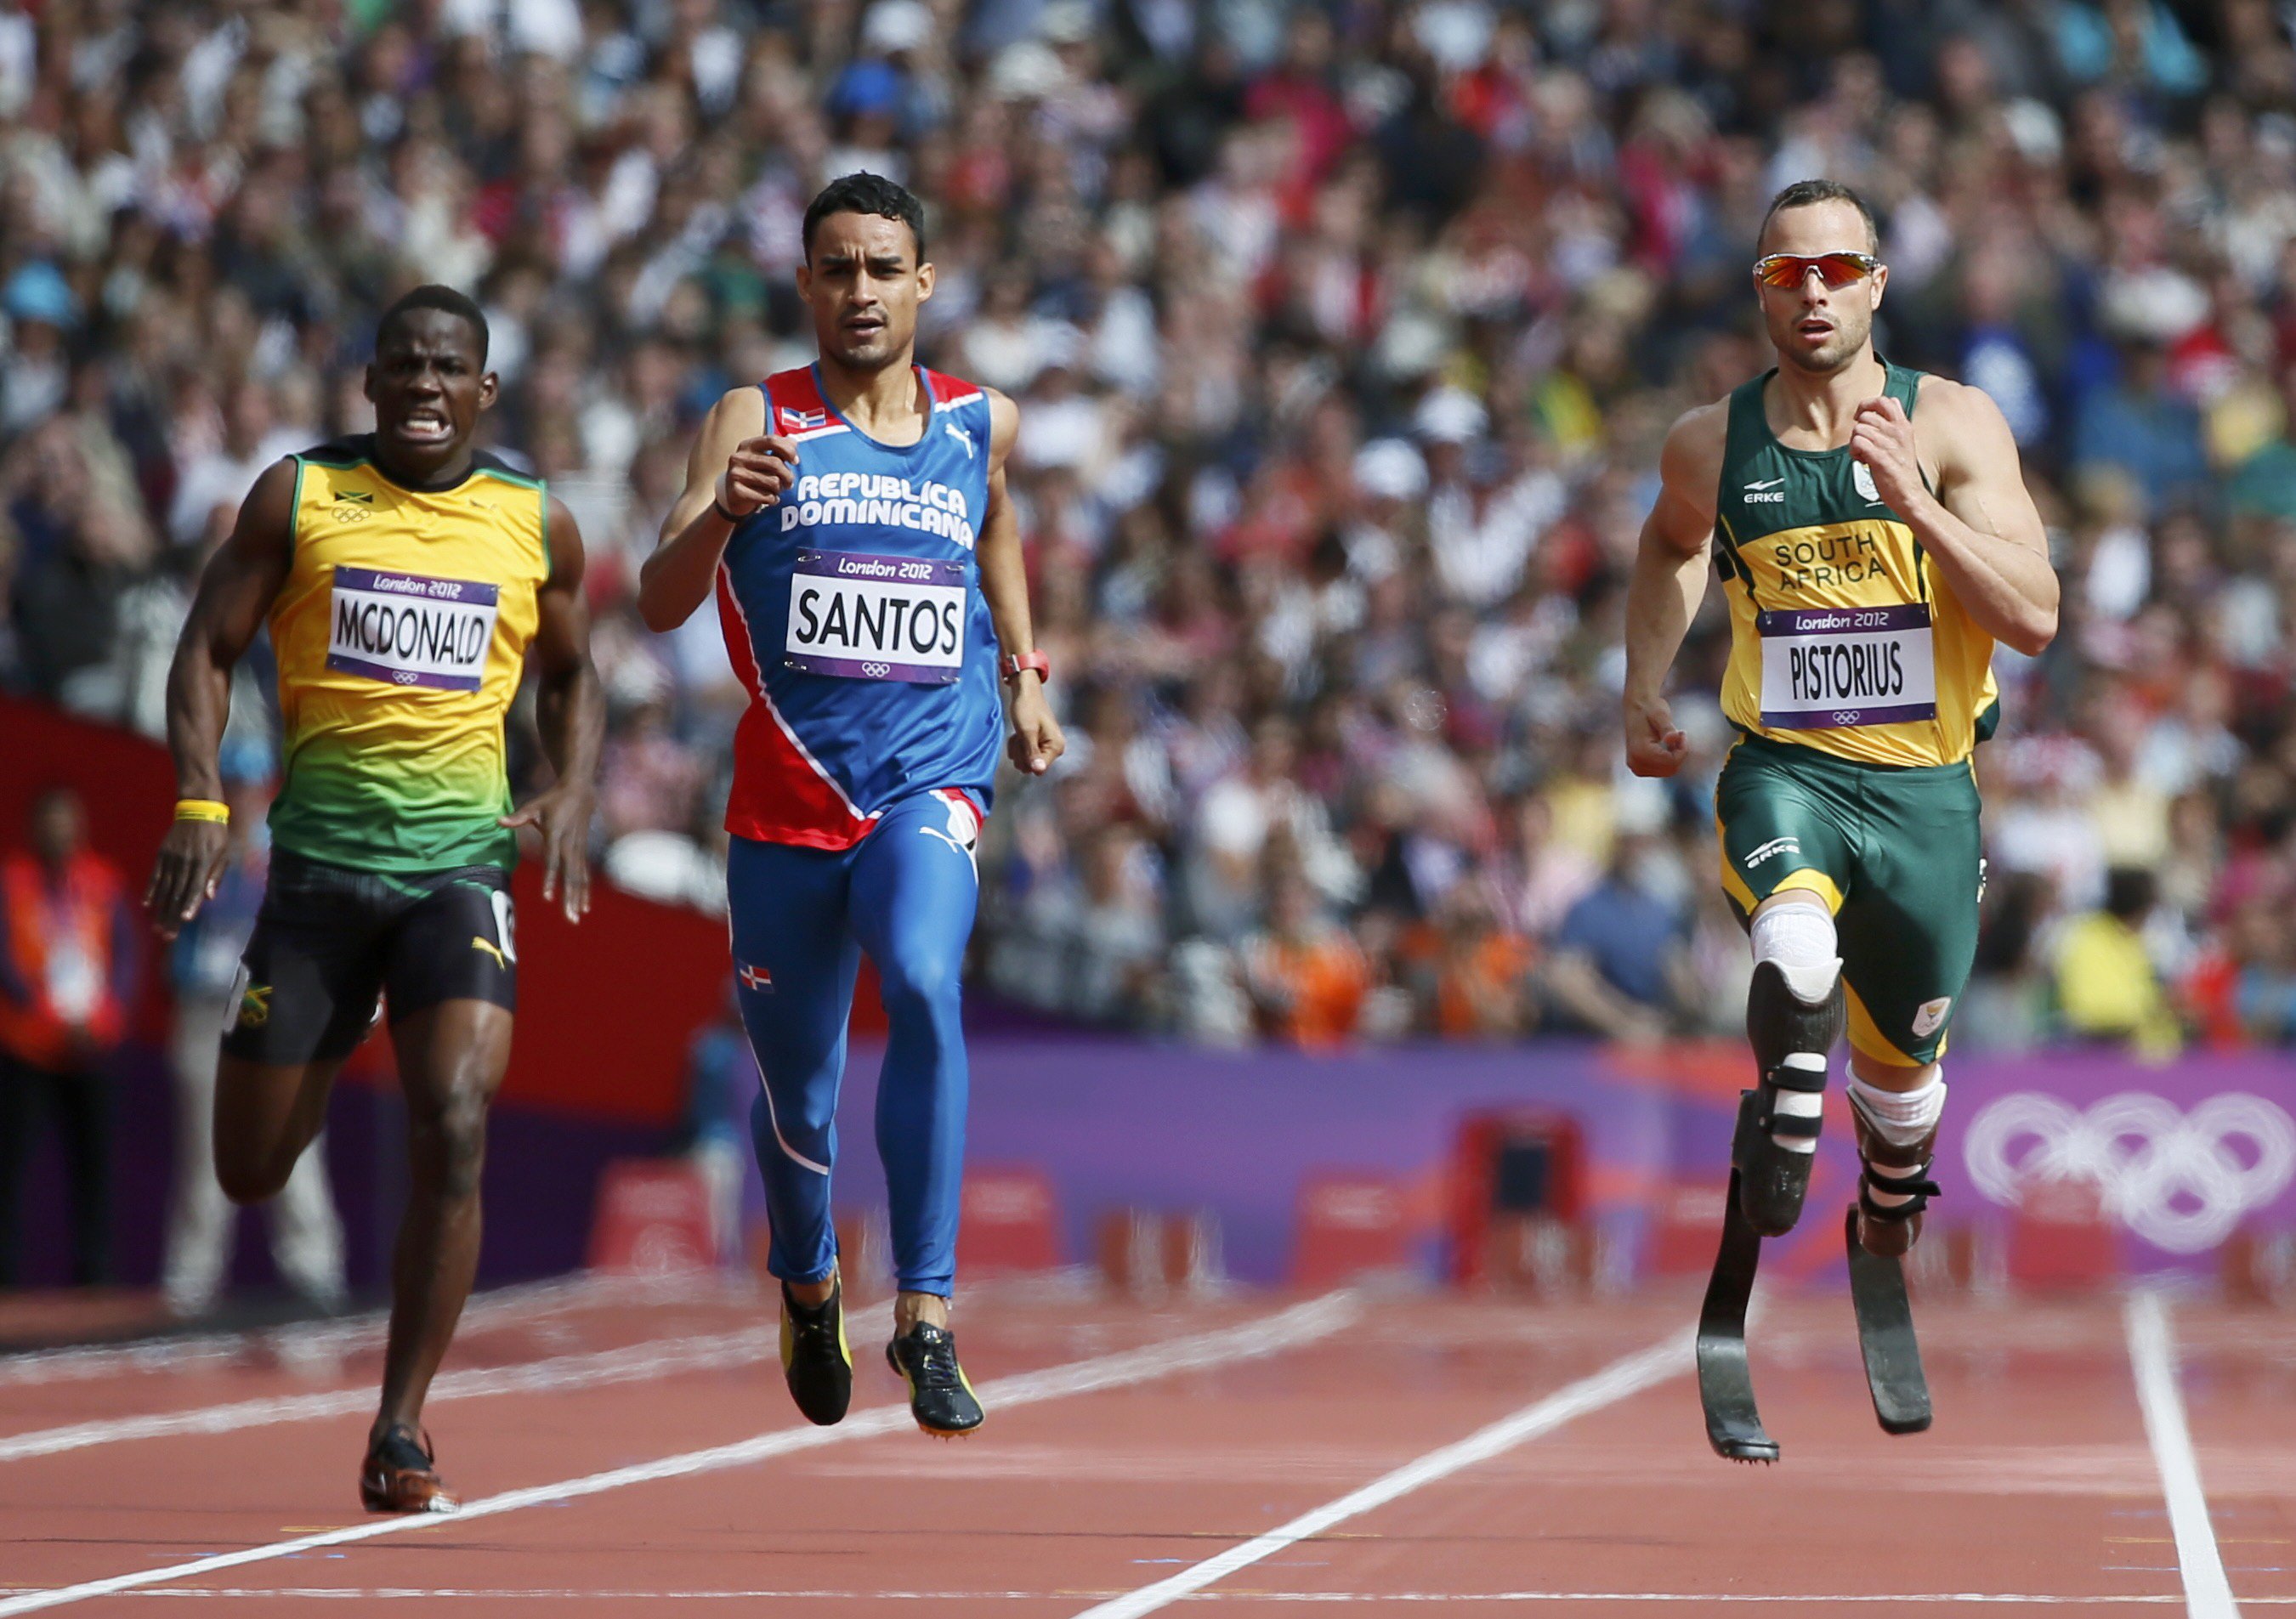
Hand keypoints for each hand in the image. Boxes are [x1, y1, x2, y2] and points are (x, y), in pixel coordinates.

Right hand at [145, 818, 229, 940]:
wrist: (197, 810)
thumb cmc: (216, 834)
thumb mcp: (224, 852)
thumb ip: (217, 875)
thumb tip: (210, 897)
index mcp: (203, 862)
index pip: (195, 888)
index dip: (190, 905)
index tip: (185, 920)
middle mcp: (185, 862)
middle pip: (178, 893)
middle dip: (172, 916)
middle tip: (167, 935)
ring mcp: (171, 859)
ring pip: (165, 888)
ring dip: (161, 909)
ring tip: (157, 927)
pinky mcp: (161, 855)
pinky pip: (155, 876)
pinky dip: (151, 891)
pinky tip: (147, 905)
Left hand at [500, 786, 593, 922]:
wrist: (581, 791)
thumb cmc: (553, 799)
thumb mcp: (534, 806)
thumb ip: (517, 817)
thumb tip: (497, 821)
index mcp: (556, 835)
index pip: (552, 861)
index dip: (550, 879)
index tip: (547, 897)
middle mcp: (569, 845)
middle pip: (570, 876)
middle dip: (569, 898)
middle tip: (569, 918)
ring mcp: (578, 849)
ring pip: (579, 878)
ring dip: (578, 899)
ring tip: (576, 917)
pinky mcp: (583, 852)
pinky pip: (584, 875)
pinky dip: (583, 891)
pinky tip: (584, 906)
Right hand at [719, 435, 799, 515]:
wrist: (733, 497)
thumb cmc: (754, 474)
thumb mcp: (764, 458)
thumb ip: (779, 449)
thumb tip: (794, 442)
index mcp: (747, 446)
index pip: (772, 440)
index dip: (788, 450)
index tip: (795, 461)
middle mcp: (739, 457)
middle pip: (775, 463)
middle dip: (788, 476)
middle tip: (789, 483)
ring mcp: (736, 474)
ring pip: (773, 482)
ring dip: (779, 489)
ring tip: (775, 491)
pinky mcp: (736, 491)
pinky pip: (766, 496)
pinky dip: (773, 500)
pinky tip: (770, 499)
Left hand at [1006, 677, 1064, 776]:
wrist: (1025, 692)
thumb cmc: (1026, 708)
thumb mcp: (1027, 732)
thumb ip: (1032, 752)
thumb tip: (1038, 772)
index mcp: (1056, 746)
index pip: (1039, 768)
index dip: (1026, 759)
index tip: (1023, 743)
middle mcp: (1054, 749)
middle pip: (1030, 767)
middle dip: (1020, 753)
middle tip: (1020, 735)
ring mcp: (1046, 747)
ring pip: (1024, 761)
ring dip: (1017, 748)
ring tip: (1019, 733)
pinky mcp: (1038, 744)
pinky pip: (1023, 755)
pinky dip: (1017, 745)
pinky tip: (1017, 733)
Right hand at [1623, 693, 1687, 777]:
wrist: (1636, 706)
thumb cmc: (1650, 708)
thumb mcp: (1661, 715)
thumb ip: (1667, 728)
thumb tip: (1672, 739)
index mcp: (1639, 751)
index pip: (1671, 762)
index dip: (1683, 749)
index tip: (1682, 733)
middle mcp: (1635, 762)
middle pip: (1670, 769)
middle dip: (1679, 754)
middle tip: (1679, 735)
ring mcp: (1636, 767)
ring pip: (1667, 771)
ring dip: (1674, 757)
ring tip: (1672, 739)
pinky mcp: (1639, 767)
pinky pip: (1662, 770)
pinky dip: (1668, 760)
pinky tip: (1666, 746)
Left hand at [1849, 395, 1926, 515]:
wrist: (1910, 493)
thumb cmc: (1902, 468)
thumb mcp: (1904, 439)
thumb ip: (1897, 420)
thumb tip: (1892, 401)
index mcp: (1903, 425)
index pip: (1884, 401)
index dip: (1867, 405)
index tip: (1861, 418)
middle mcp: (1897, 432)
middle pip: (1866, 416)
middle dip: (1858, 430)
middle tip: (1864, 444)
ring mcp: (1889, 445)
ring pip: (1859, 430)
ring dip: (1855, 443)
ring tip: (1863, 454)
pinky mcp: (1881, 459)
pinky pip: (1858, 443)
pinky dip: (1854, 452)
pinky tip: (1861, 460)